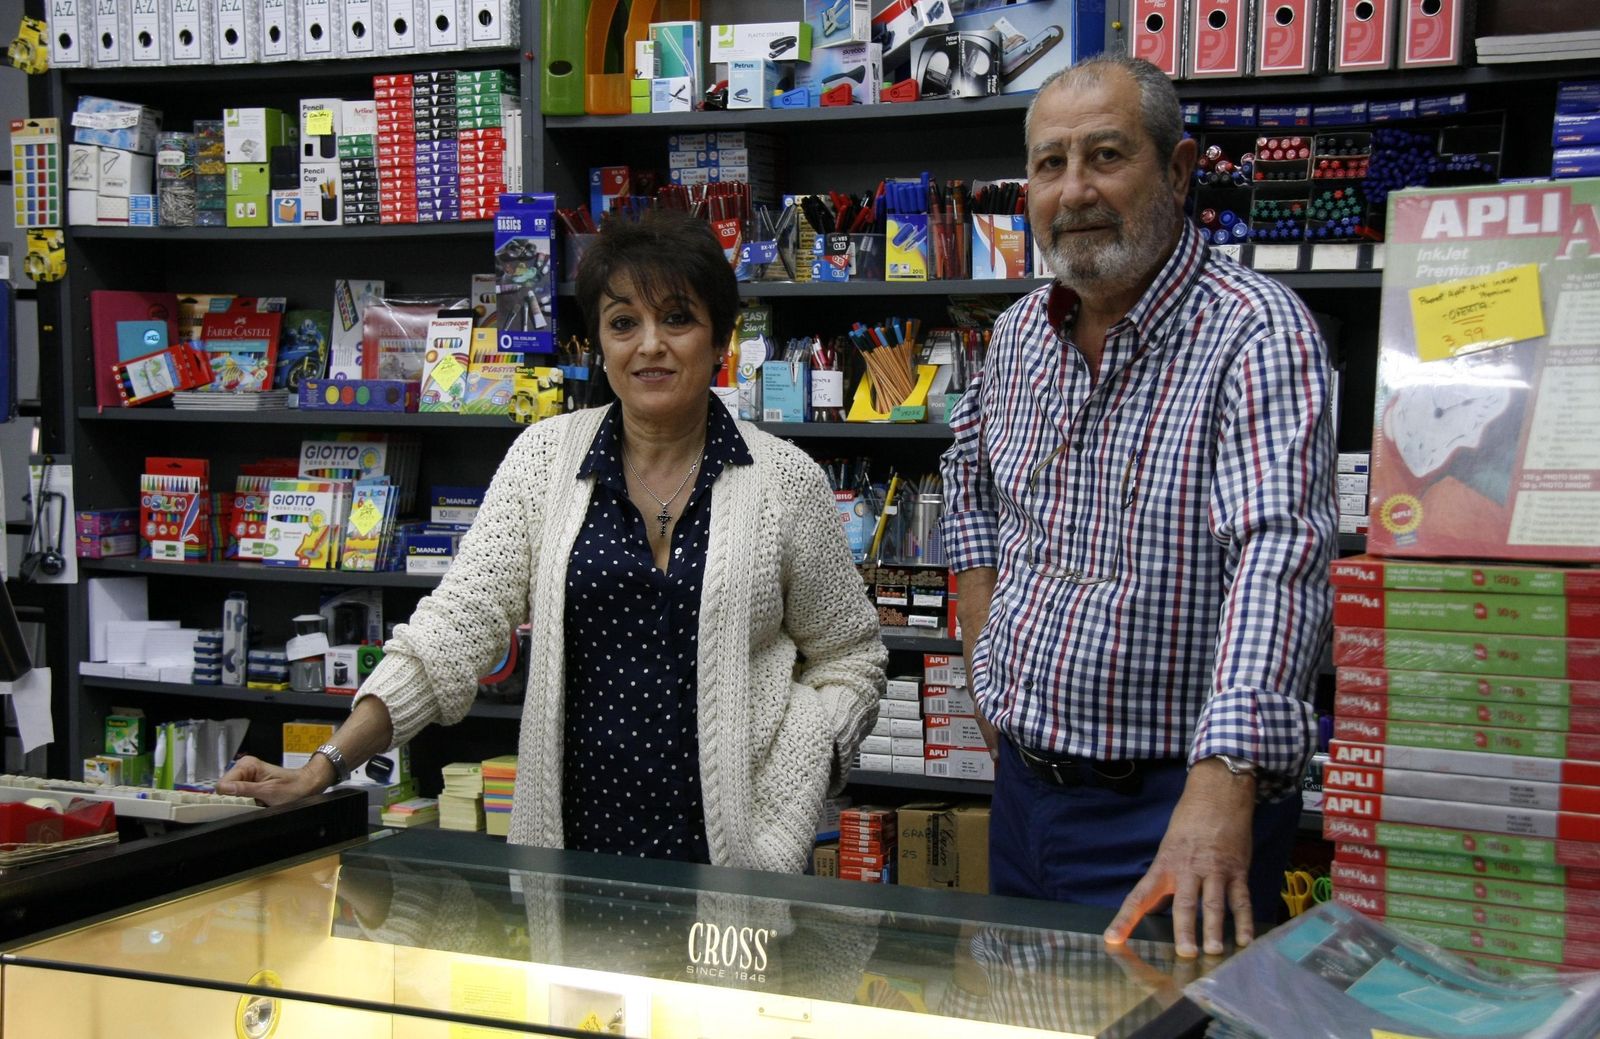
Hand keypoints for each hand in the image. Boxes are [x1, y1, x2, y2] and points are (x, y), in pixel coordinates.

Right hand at [217, 754, 328, 805]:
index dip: (228, 796)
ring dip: (241, 801)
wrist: (306, 785)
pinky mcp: (250, 783)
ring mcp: (247, 775)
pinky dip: (246, 801)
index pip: (223, 783)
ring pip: (231, 794)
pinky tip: (257, 801)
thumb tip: (224, 789)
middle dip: (235, 799)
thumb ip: (244, 790)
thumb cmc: (292, 787)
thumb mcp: (267, 791)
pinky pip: (239, 795)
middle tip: (251, 803)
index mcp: (247, 765)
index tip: (238, 804)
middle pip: (226, 789)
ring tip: (257, 801)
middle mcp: (245, 767)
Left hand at [1103, 759, 1255, 957]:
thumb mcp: (1168, 848)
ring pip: (1213, 903)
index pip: (1140, 896)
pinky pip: (1240, 899)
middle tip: (1185, 953)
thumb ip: (1163, 880)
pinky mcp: (1237, 870)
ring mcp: (1214, 870)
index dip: (1125, 918)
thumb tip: (1152, 908)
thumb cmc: (1189, 822)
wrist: (1218, 795)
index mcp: (1165, 865)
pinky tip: (1245, 940)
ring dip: (1214, 928)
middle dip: (1184, 929)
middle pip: (1184, 904)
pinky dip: (1243, 920)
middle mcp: (1188, 870)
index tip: (1112, 938)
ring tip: (1214, 951)